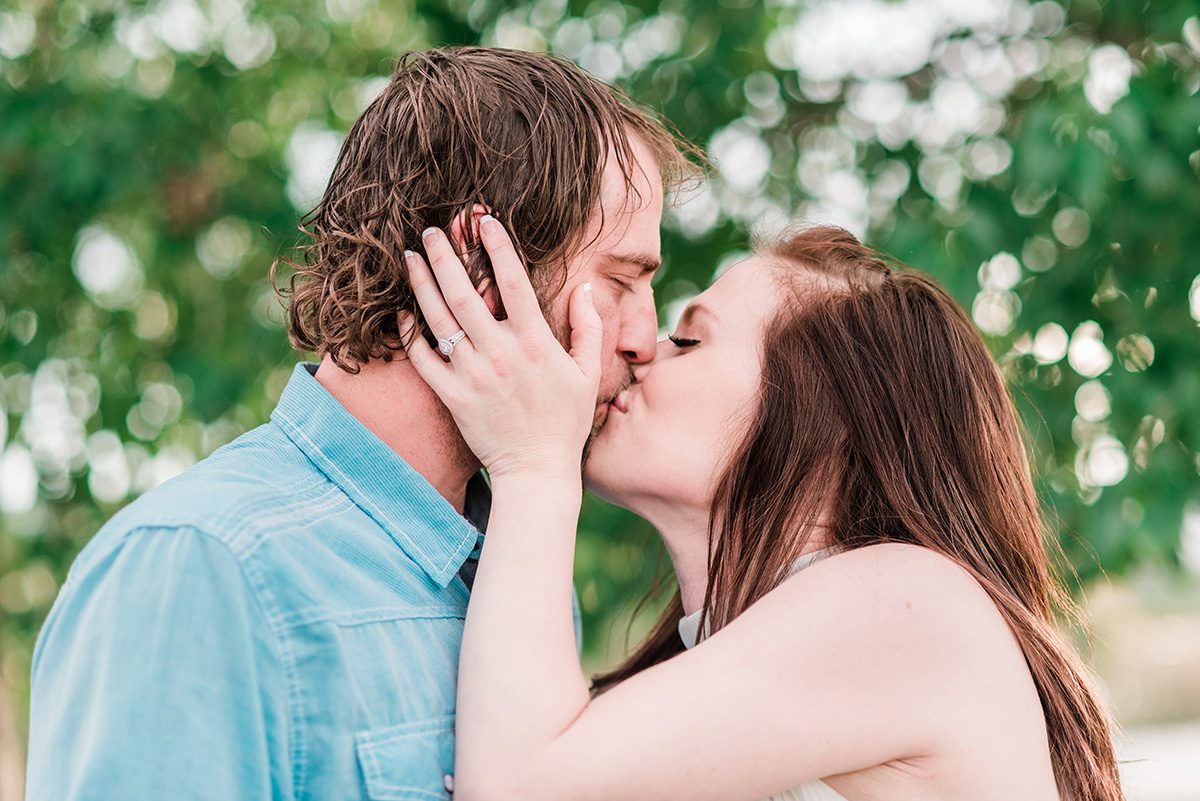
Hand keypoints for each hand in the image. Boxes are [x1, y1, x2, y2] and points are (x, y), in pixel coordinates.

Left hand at [399, 216, 602, 481]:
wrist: (536, 468)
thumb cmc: (565, 421)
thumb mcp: (588, 372)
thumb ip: (588, 328)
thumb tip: (586, 288)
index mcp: (536, 342)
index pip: (512, 282)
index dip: (497, 247)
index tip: (484, 221)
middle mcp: (501, 353)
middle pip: (465, 292)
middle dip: (446, 256)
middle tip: (431, 231)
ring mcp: (473, 374)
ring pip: (439, 319)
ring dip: (422, 284)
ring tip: (409, 257)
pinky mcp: (452, 396)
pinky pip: (423, 358)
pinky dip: (411, 333)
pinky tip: (404, 312)